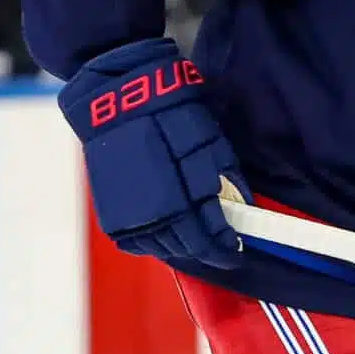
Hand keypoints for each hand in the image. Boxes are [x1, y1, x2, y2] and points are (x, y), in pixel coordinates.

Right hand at [58, 37, 245, 268]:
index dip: (224, 250)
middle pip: (186, 250)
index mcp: (178, 202)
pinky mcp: (110, 212)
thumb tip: (244, 208)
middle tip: (220, 244)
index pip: (207, 244)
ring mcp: (127, 217)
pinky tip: (165, 231)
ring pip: (161, 249)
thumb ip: (227, 181)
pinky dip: (154, 242)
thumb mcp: (210, 143)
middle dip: (207, 249)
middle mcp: (151, 217)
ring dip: (182, 247)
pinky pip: (136, 242)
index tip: (235, 250)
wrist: (114, 103)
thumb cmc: (167, 116)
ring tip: (195, 236)